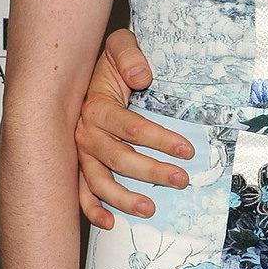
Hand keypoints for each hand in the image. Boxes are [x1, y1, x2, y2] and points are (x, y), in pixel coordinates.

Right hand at [75, 28, 192, 228]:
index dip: (160, 140)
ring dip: (124, 198)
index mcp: (97, 108)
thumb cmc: (111, 62)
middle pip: (119, 158)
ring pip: (99, 181)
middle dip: (152, 172)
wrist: (85, 71)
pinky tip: (110, 222)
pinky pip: (81, 191)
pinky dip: (92, 209)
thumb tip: (142, 77)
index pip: (132, 128)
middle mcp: (86, 133)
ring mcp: (81, 152)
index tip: (187, 150)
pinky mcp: (80, 163)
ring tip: (151, 209)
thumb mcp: (121, 45)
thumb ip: (130, 56)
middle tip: (182, 180)